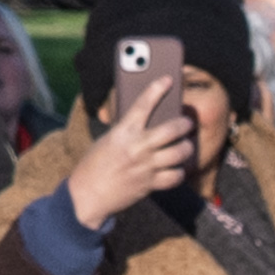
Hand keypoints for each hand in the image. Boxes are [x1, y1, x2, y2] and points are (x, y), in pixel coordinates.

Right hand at [64, 77, 192, 227]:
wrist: (87, 195)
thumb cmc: (94, 165)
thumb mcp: (108, 141)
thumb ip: (127, 131)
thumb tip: (147, 123)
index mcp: (122, 132)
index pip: (143, 105)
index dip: (157, 89)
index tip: (168, 80)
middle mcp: (137, 147)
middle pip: (172, 130)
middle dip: (184, 124)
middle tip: (187, 123)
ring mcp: (146, 166)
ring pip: (179, 153)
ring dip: (186, 148)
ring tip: (186, 146)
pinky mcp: (151, 184)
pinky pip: (175, 176)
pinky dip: (179, 172)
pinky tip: (177, 168)